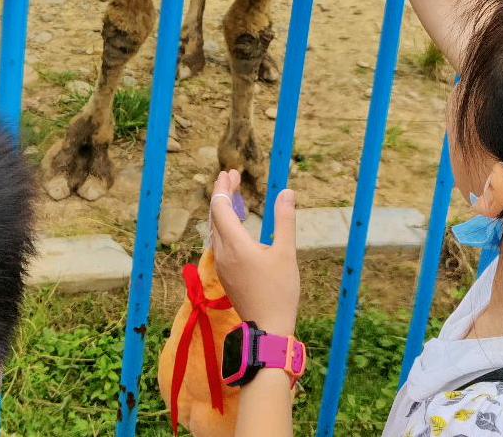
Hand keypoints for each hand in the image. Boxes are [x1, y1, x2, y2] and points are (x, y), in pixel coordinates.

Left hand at [210, 170, 299, 336]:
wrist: (268, 330)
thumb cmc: (280, 291)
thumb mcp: (287, 253)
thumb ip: (285, 220)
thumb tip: (287, 192)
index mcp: (235, 245)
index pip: (220, 208)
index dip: (223, 188)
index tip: (229, 172)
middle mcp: (223, 253)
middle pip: (215, 216)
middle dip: (222, 193)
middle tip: (232, 176)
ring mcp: (222, 265)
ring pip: (215, 229)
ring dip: (223, 209)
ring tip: (234, 194)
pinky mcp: (226, 274)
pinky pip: (219, 241)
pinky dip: (225, 224)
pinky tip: (236, 224)